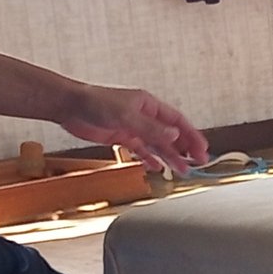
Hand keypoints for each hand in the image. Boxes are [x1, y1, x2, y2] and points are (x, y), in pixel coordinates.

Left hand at [54, 82, 208, 174]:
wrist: (70, 107)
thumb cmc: (96, 103)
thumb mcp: (126, 116)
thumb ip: (151, 127)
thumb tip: (175, 135)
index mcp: (149, 105)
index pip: (177, 121)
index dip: (192, 135)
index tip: (202, 149)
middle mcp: (144, 116)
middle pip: (170, 134)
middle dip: (185, 148)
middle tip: (198, 163)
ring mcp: (133, 127)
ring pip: (157, 144)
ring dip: (170, 156)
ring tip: (182, 170)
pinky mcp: (122, 136)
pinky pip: (140, 149)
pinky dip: (149, 158)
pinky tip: (157, 167)